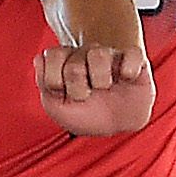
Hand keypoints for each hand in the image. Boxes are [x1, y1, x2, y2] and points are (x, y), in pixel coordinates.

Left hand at [34, 42, 153, 135]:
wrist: (117, 123)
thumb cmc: (84, 112)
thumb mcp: (56, 107)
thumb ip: (45, 85)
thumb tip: (41, 58)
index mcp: (64, 60)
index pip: (52, 55)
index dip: (54, 81)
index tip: (61, 93)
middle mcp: (85, 53)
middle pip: (73, 64)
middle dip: (77, 89)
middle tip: (85, 96)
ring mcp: (110, 54)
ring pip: (98, 54)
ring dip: (100, 80)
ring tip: (105, 88)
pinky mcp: (134, 58)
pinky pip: (132, 54)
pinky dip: (129, 70)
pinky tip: (126, 79)